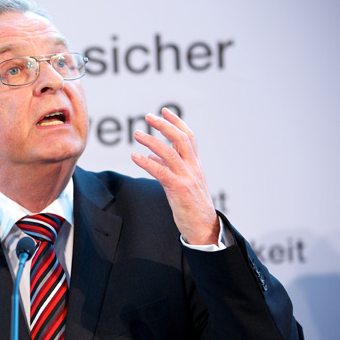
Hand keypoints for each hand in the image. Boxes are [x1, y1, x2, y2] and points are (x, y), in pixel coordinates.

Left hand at [131, 108, 219, 245]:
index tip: (164, 111)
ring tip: (137, 134)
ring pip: (169, 152)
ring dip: (152, 140)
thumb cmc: (191, 206)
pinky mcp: (178, 189)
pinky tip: (135, 156)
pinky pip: (161, 171)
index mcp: (195, 164)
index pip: (188, 137)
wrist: (204, 228)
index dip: (176, 122)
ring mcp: (186, 178)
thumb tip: (151, 154)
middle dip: (164, 125)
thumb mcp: (181, 183)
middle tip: (148, 116)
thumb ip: (168, 167)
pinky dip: (147, 162)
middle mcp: (192, 168)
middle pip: (180, 139)